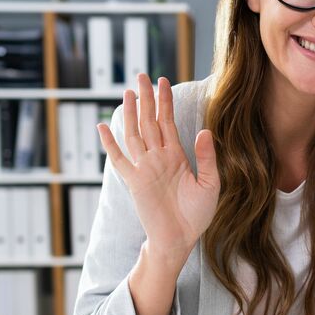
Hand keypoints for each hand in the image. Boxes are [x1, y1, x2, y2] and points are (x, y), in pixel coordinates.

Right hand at [97, 74, 219, 267]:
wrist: (181, 239)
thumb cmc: (197, 214)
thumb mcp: (210, 183)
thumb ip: (206, 157)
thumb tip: (204, 131)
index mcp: (176, 156)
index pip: (168, 122)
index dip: (165, 102)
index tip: (163, 81)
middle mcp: (158, 158)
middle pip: (150, 121)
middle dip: (147, 98)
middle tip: (142, 75)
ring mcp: (144, 168)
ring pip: (135, 134)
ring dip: (131, 113)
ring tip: (128, 92)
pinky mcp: (134, 182)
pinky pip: (119, 160)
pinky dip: (110, 144)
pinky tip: (103, 127)